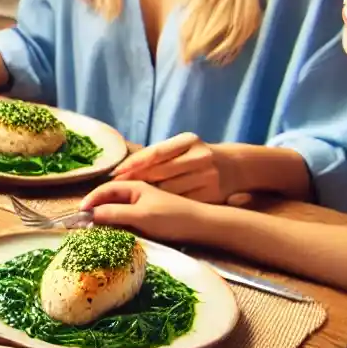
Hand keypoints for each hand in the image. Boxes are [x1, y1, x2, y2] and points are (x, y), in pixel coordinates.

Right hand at [80, 179, 218, 244]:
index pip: (104, 189)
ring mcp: (143, 207)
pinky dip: (116, 226)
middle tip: (82, 225)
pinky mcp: (148, 219)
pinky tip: (113, 235)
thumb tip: (90, 215)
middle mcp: (136, 194)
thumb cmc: (171, 218)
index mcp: (134, 187)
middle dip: (95, 210)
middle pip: (108, 200)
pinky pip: (126, 220)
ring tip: (94, 231)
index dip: (90, 200)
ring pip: (117, 211)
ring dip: (105, 219)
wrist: (201, 226)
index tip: (78, 214)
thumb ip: (114, 213)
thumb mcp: (140, 216)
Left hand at [109, 132, 240, 203]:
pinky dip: (163, 204)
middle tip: (114, 188)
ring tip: (128, 198)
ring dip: (146, 195)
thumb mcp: (181, 147)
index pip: (155, 152)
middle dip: (135, 180)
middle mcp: (200, 157)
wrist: (233, 168)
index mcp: (189, 141)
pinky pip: (180, 201)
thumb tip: (122, 164)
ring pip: (168, 190)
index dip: (134, 163)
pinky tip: (151, 206)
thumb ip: (157, 154)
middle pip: (159, 172)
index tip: (115, 172)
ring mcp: (208, 176)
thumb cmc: (196, 157)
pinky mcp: (211, 194)